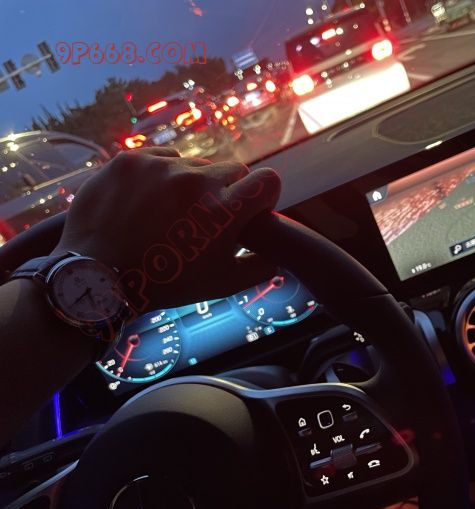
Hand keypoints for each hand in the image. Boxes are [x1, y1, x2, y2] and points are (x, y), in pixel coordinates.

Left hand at [52, 148, 280, 311]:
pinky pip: (163, 158)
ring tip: (170, 212)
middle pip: (232, 170)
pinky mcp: (131, 160)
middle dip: (227, 191)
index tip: (249, 210)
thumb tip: (277, 255)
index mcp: (223, 213)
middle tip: (205, 217)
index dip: (262, 196)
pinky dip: (162, 175)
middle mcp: (196, 182)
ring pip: (195, 164)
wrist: (98, 277)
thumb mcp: (221, 284)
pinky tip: (149, 200)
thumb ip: (259, 267)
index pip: (268, 181)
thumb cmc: (164, 283)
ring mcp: (161, 167)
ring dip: (192, 183)